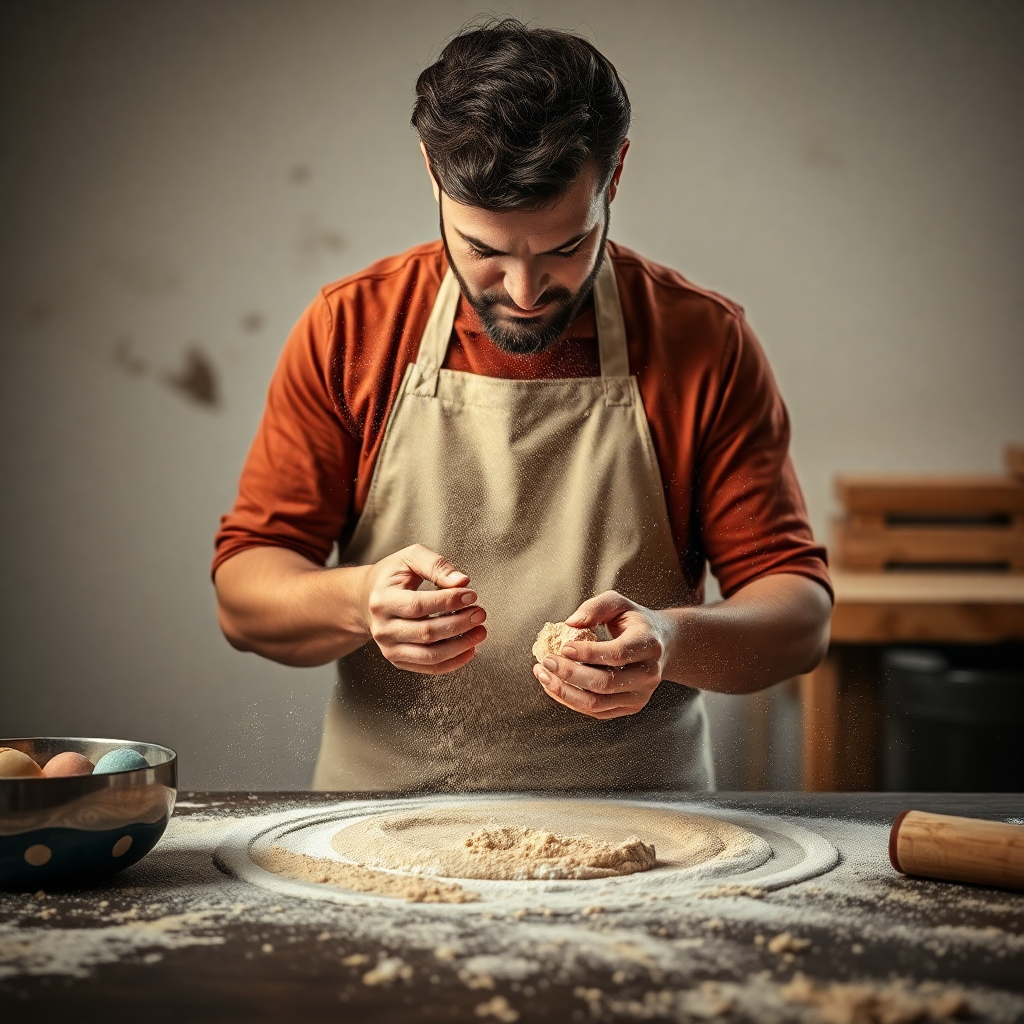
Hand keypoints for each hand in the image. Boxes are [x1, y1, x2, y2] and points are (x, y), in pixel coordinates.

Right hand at [360, 544, 486, 673]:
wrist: (368, 598)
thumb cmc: (391, 576)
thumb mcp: (410, 558)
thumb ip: (437, 565)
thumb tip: (462, 581)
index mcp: (382, 600)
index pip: (419, 605)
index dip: (448, 601)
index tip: (471, 596)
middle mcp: (382, 628)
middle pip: (426, 632)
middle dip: (459, 624)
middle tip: (480, 614)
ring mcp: (388, 647)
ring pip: (429, 655)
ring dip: (460, 646)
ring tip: (480, 633)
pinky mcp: (398, 659)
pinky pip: (428, 667)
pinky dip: (452, 662)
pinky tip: (469, 650)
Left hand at [532, 591, 675, 718]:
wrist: (662, 644)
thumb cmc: (635, 622)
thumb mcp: (619, 603)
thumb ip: (595, 607)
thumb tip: (570, 623)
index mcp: (649, 644)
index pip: (616, 654)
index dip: (587, 653)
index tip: (563, 646)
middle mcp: (649, 674)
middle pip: (604, 683)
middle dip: (569, 674)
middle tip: (546, 660)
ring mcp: (640, 695)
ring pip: (596, 703)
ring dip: (564, 691)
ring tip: (543, 675)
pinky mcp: (629, 707)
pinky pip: (595, 711)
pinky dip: (570, 700)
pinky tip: (554, 685)